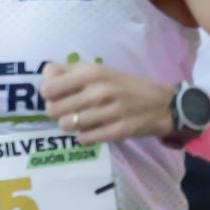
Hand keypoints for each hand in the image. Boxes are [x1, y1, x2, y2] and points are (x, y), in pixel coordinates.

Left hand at [41, 61, 175, 145]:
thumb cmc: (126, 86)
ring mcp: (110, 112)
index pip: (50, 87)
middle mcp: (100, 91)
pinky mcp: (118, 131)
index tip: (57, 96)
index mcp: (94, 73)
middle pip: (54, 109)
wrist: (163, 104)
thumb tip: (46, 75)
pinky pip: (84, 139)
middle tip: (69, 111)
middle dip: (57, 112)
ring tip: (82, 121)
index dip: (48, 94)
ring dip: (71, 125)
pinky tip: (93, 130)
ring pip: (67, 125)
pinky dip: (85, 137)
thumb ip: (71, 71)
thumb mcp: (102, 71)